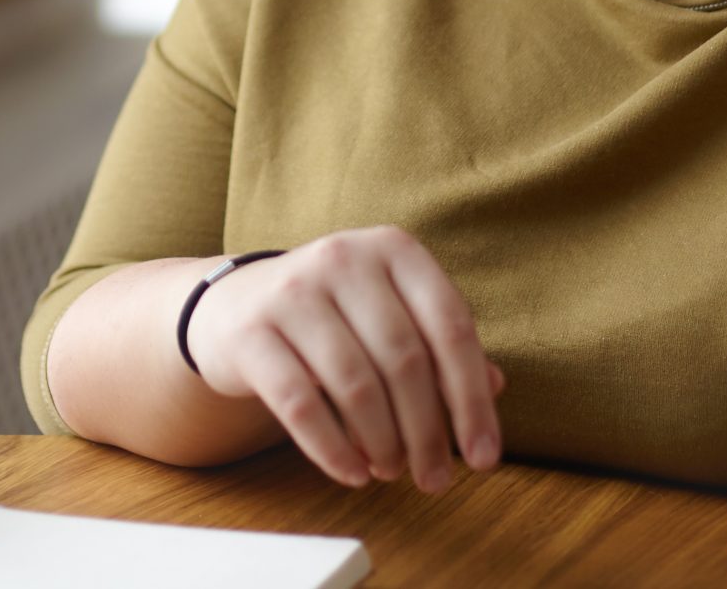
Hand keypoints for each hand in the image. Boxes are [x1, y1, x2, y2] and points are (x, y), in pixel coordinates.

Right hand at [186, 225, 507, 493]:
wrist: (231, 305)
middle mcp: (343, 258)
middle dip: (427, 432)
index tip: (483, 457)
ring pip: (355, 384)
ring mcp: (291, 291)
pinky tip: (353, 473)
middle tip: (436, 479)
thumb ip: (439, 345)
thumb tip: (495, 387)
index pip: (450, 325)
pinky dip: (332, 449)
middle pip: (404, 359)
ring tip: (392, 473)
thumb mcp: (389, 313)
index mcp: (393, 248)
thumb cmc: (332, 315)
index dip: (472, 398)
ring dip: (383, 444)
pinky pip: (299, 403)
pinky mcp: (249, 331)